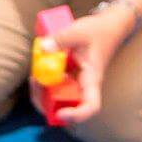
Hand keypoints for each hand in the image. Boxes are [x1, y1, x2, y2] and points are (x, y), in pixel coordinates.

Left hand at [45, 5, 137, 125]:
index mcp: (92, 79)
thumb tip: (44, 48)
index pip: (91, 106)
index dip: (77, 115)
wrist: (107, 26)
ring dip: (43, 95)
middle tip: (36, 83)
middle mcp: (83, 86)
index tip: (61, 113)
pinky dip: (44, 83)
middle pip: (68, 108)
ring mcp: (75, 82)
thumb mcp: (79, 31)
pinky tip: (37, 70)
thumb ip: (61, 39)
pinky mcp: (68, 76)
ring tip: (34, 77)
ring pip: (59, 100)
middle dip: (48, 104)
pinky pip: (55, 87)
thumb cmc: (98, 31)